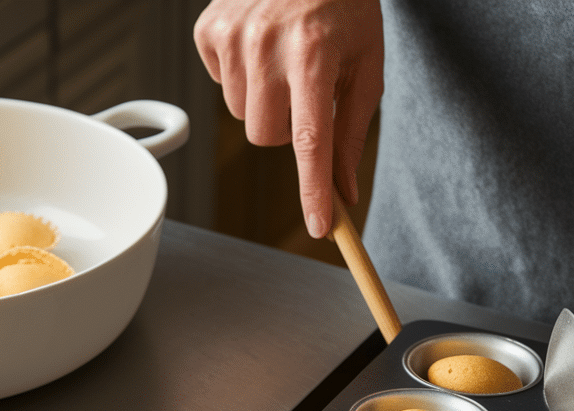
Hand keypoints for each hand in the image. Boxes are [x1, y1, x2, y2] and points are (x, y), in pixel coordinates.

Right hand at [193, 0, 383, 237]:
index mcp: (316, 52)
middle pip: (265, 136)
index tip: (320, 226)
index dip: (314, 189)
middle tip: (305, 94)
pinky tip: (260, 45)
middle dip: (286, 129)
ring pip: (241, 115)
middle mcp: (269, 43)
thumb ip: (352, 132)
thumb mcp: (364, 63)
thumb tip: (345, 192)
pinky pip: (221, 84)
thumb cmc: (344, 5)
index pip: (311, 140)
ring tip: (284, 62)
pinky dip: (241, 75)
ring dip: (264, 102)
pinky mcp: (209, 28)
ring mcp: (233, 34)